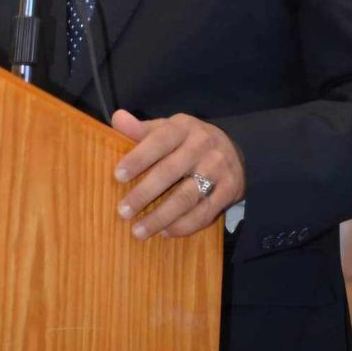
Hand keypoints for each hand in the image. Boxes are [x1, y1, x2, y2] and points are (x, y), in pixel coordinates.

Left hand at [111, 109, 244, 239]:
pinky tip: (164, 232)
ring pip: (186, 197)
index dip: (138, 158)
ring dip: (160, 217)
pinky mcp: (229, 190)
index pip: (159, 140)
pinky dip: (183, 226)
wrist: (234, 150)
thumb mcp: (169, 129)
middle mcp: (202, 145)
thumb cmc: (189, 141)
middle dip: (144, 193)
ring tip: (138, 231)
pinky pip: (204, 213)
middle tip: (123, 211)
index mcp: (184, 127)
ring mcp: (218, 168)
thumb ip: (142, 129)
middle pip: (170, 171)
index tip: (118, 175)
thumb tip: (117, 118)